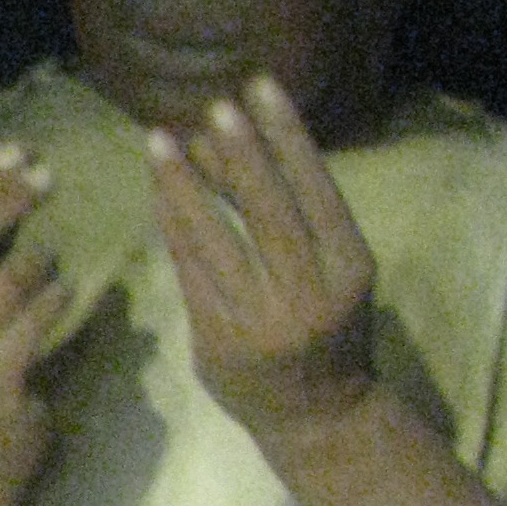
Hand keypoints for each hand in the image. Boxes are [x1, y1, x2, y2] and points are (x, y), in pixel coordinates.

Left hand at [150, 75, 375, 445]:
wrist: (319, 418)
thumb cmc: (329, 330)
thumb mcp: (336, 273)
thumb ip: (295, 219)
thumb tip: (228, 147)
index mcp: (350, 266)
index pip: (317, 187)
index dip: (288, 134)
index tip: (260, 87)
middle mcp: (309, 292)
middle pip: (269, 209)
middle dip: (238, 152)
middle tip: (211, 104)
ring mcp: (261, 320)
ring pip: (217, 238)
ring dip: (185, 184)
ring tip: (160, 139)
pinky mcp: (218, 340)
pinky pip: (188, 272)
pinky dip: (170, 228)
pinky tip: (155, 193)